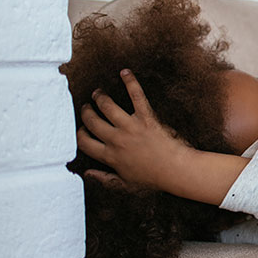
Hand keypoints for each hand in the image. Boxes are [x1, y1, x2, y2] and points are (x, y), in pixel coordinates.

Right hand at [76, 69, 190, 191]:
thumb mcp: (125, 184)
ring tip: (98, 93)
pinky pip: (136, 96)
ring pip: (107, 106)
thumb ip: (104, 178)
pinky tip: (125, 72)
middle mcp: (116, 140)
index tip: (81, 129)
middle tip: (86, 106)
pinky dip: (130, 82)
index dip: (79, 134)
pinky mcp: (147, 118)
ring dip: (99, 97)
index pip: (84, 142)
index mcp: (110, 156)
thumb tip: (86, 173)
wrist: (177, 170)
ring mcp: (131, 127)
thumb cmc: (154, 179)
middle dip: (86, 112)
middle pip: (92, 121)